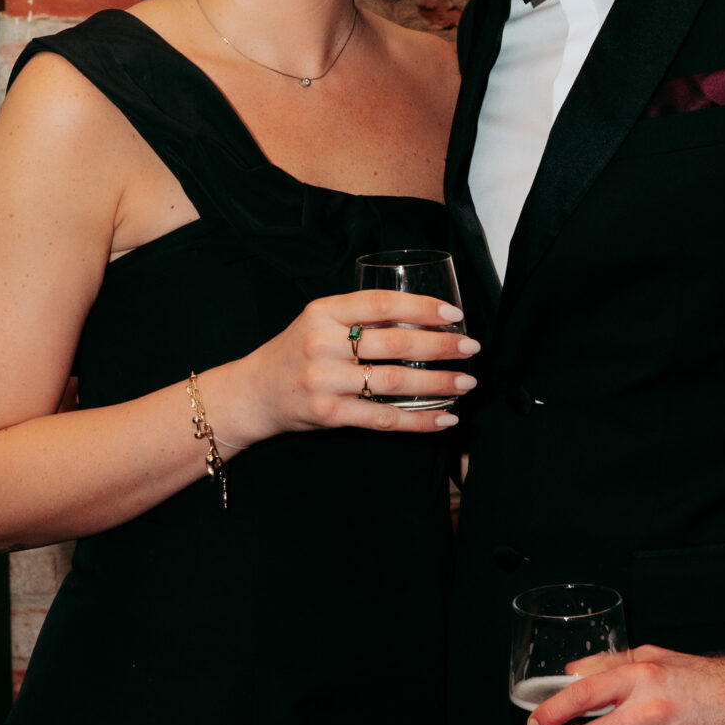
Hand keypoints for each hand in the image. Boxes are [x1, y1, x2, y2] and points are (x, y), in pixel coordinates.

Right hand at [233, 291, 477, 440]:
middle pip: (394, 343)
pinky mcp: (329, 414)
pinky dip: (418, 420)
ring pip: (394, 382)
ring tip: (465, 383)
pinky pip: (383, 418)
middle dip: (440, 347)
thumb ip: (358, 317)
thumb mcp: (318, 322)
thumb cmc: (294, 353)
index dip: (422, 308)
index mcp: (323, 312)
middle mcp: (322, 344)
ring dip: (437, 384)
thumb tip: (422, 319)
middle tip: (470, 348)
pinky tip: (444, 418)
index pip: (380, 303)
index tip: (454, 315)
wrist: (253, 393)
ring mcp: (325, 381)